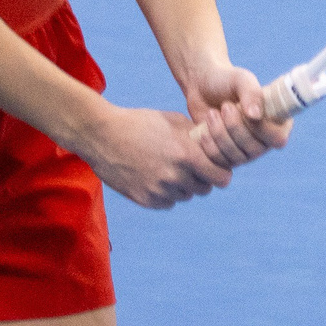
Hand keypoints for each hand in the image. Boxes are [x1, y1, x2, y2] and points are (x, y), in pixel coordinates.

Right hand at [80, 103, 234, 208]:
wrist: (102, 135)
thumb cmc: (141, 123)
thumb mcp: (175, 121)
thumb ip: (198, 136)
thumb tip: (216, 144)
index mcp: (186, 155)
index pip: (221, 178)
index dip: (222, 172)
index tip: (218, 167)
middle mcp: (174, 177)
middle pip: (204, 189)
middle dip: (204, 179)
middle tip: (196, 168)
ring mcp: (157, 190)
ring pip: (185, 196)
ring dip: (185, 187)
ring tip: (176, 170)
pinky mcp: (142, 199)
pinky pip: (167, 203)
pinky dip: (168, 194)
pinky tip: (161, 178)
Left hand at [181, 59, 291, 168]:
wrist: (201, 88)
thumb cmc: (226, 80)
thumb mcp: (240, 79)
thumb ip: (252, 93)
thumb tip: (255, 116)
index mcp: (277, 121)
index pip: (278, 138)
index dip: (263, 130)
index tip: (244, 112)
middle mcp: (264, 140)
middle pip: (255, 149)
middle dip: (235, 128)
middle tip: (225, 106)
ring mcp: (245, 152)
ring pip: (236, 157)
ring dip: (221, 135)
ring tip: (212, 113)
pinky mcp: (226, 158)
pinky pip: (220, 162)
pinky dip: (210, 146)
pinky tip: (204, 130)